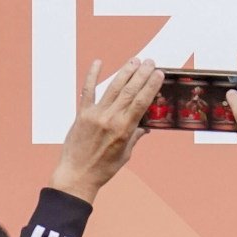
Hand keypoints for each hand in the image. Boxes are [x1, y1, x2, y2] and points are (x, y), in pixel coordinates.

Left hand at [51, 57, 160, 202]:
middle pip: (129, 91)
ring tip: (134, 60)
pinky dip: (92, 75)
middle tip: (150, 62)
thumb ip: (135, 137)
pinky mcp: (82, 114)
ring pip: (113, 88)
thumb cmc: (103, 168)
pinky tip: (98, 62)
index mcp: (124, 129)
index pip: (141, 102)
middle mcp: (110, 118)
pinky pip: (87, 91)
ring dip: (125, 72)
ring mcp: (95, 114)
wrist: (77, 175)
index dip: (151, 86)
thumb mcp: (125, 154)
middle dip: (141, 74)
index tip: (159, 73)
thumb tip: (146, 127)